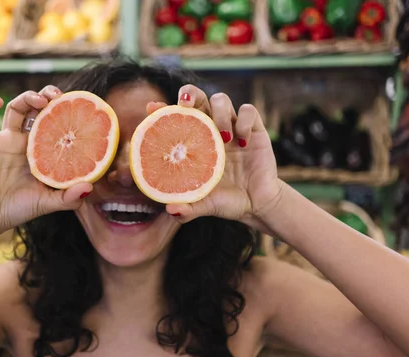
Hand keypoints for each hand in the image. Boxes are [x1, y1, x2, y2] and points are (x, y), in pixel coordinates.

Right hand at [0, 86, 92, 233]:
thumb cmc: (16, 210)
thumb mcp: (47, 203)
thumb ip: (69, 198)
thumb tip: (90, 187)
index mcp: (39, 153)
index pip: (53, 125)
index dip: (62, 113)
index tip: (73, 106)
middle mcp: (22, 143)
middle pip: (36, 110)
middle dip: (46, 98)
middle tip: (57, 96)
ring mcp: (3, 140)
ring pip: (14, 108)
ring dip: (26, 97)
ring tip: (39, 100)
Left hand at [149, 85, 283, 228]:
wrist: (257, 205)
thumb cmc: (226, 201)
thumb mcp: (206, 205)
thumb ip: (189, 208)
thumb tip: (171, 210)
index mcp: (194, 143)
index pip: (176, 119)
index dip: (163, 109)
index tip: (152, 107)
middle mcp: (211, 130)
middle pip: (198, 98)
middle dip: (190, 94)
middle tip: (186, 104)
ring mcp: (232, 127)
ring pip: (221, 99)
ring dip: (220, 112)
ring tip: (223, 137)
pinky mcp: (255, 130)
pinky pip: (249, 111)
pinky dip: (245, 121)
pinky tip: (243, 141)